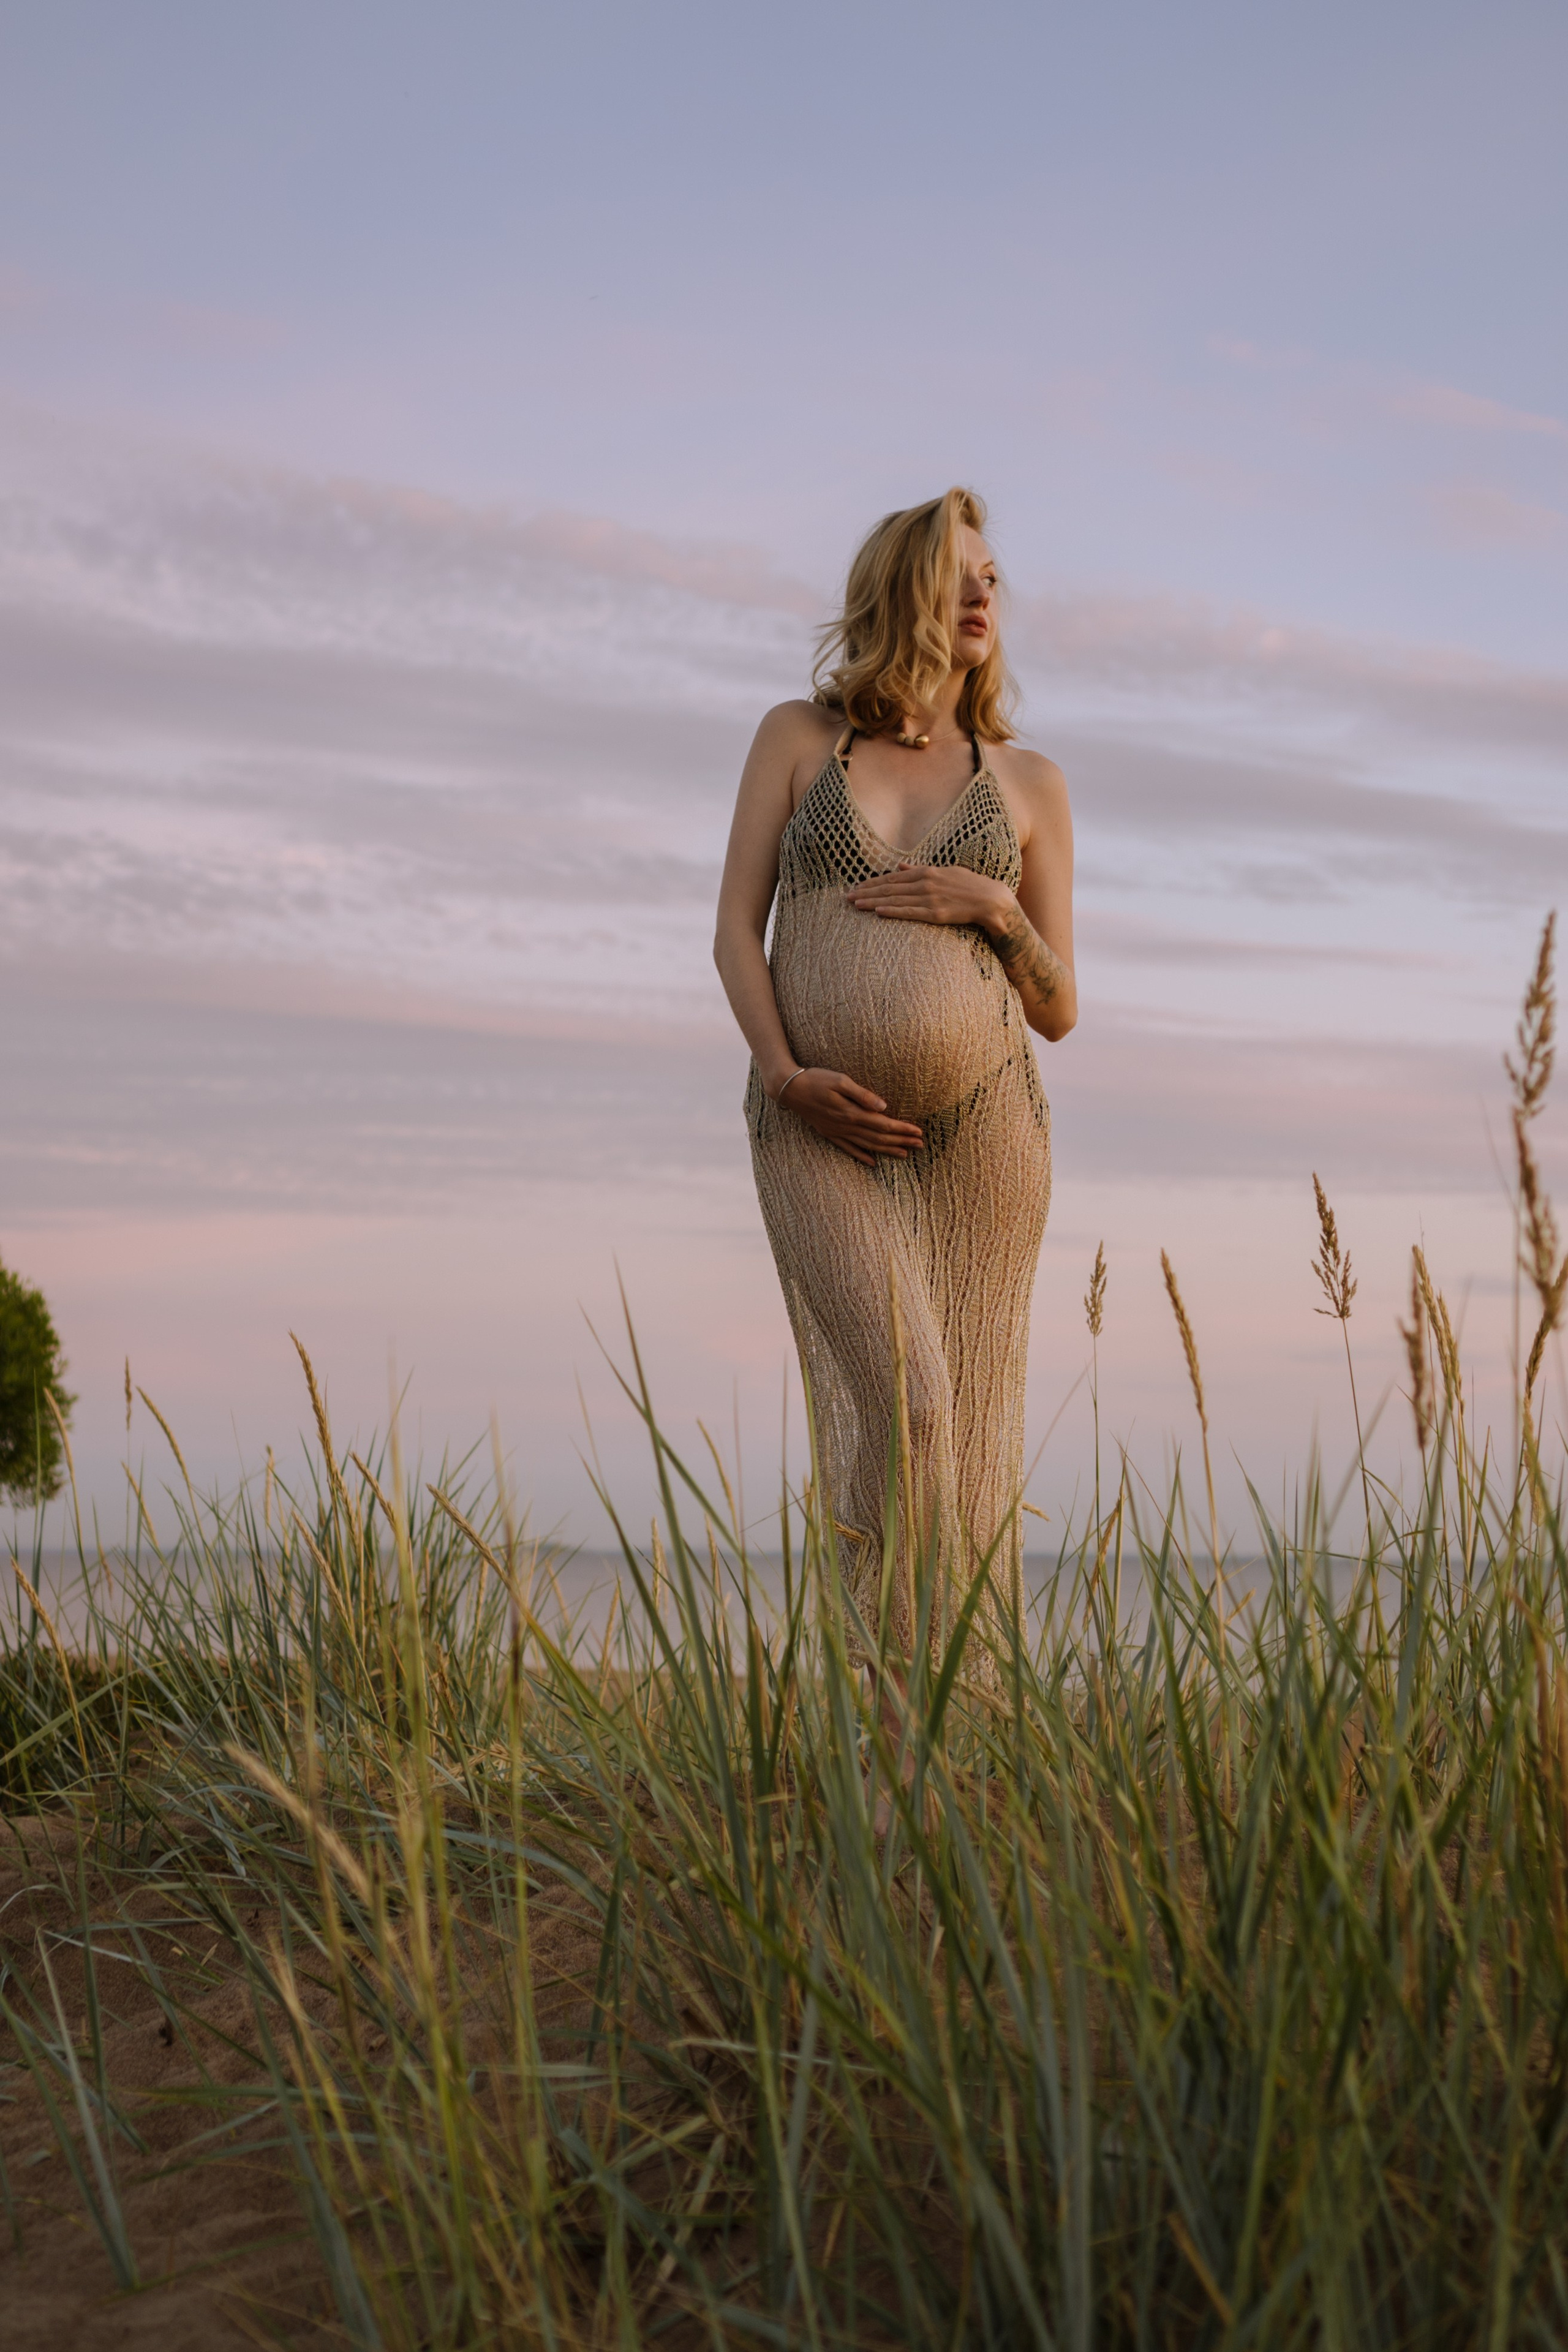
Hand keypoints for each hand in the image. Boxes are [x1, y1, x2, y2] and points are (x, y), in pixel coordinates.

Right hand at [772, 1067, 923, 1165]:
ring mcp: (837, 1132)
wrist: (789, 1089)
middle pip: (879, 1138)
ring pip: (867, 1146)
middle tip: (920, 1145)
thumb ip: (862, 1094)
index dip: (902, 1129)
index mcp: (851, 1113)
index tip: (918, 1132)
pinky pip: (848, 1149)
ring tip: (905, 1154)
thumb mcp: (840, 1080)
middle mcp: (846, 1126)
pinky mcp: (829, 1133)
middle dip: (901, 1142)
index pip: (883, 1124)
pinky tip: (872, 1162)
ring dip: (887, 1150)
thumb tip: (883, 1106)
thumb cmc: (816, 1079)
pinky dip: (862, 1156)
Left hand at [845, 862, 1011, 932]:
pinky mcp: (936, 913)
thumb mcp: (944, 871)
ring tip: (855, 905)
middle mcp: (925, 883)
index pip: (892, 878)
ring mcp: (930, 898)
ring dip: (873, 902)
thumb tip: (901, 866)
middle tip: (847, 897)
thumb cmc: (969, 885)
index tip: (856, 887)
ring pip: (895, 900)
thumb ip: (920, 869)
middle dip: (866, 892)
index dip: (872, 883)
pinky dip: (893, 912)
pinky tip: (878, 912)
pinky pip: (910, 913)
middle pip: (889, 888)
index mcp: (926, 872)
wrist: (991, 899)